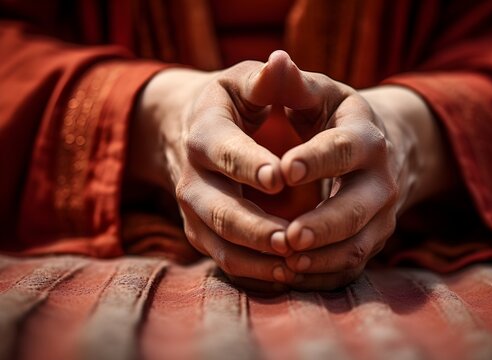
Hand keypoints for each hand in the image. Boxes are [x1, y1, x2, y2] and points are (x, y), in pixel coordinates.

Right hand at [131, 60, 310, 285]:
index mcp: (203, 131)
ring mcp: (193, 207)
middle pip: (216, 207)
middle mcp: (191, 174)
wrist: (198, 132)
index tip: (281, 177)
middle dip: (253, 225)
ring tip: (291, 264)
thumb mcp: (245, 81)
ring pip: (218, 241)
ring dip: (254, 255)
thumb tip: (280, 61)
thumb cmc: (233, 104)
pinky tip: (283, 274)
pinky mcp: (201, 230)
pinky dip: (250, 270)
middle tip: (291, 238)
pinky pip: (222, 258)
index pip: (222, 149)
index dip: (248, 164)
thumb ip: (264, 79)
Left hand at [262, 53, 454, 290]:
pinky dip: (326, 274)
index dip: (316, 160)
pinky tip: (295, 275)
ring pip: (359, 245)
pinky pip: (353, 266)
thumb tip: (275, 59)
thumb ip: (294, 84)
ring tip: (288, 262)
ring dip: (325, 257)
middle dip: (325, 223)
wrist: (366, 150)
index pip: (344, 148)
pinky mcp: (371, 239)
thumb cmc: (330, 117)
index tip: (283, 171)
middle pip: (359, 208)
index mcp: (365, 136)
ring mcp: (381, 215)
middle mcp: (380, 179)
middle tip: (289, 235)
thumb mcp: (316, 94)